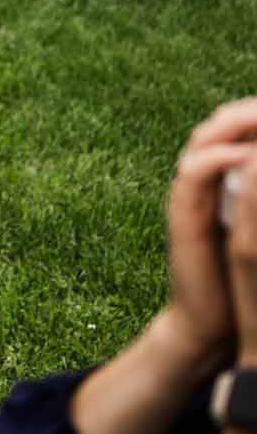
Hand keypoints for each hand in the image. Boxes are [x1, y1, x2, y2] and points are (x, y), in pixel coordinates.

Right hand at [162, 99, 256, 364]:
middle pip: (220, 124)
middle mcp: (205, 180)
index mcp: (225, 179)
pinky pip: (193, 174)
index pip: (238, 128)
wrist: (213, 324)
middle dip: (248, 110)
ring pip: (203, 140)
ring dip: (233, 122)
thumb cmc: (246, 281)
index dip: (254, 113)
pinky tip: (244, 156)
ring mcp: (190, 195)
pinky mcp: (183, 216)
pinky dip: (217, 158)